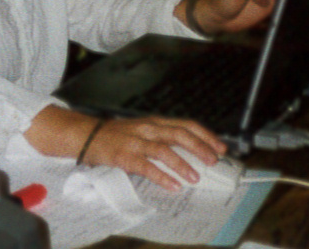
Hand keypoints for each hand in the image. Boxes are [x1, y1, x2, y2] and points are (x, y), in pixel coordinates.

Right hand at [81, 116, 226, 191]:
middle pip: (179, 134)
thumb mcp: (144, 130)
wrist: (87, 135)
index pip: (186, 125)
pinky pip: (146, 167)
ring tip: (195, 177)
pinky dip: (162, 177)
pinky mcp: (125, 156)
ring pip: (164, 150)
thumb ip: (163, 137)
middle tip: (214, 161)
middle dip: (199, 147)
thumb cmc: (118, 135)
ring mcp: (136, 142)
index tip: (220, 147)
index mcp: (156, 122)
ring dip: (182, 164)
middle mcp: (148, 129)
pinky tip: (173, 185)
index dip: (205, 136)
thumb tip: (190, 151)